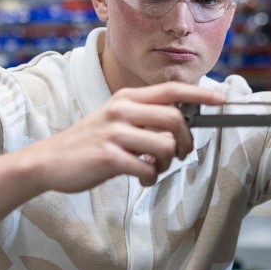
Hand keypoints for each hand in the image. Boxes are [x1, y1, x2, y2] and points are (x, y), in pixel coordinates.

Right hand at [27, 82, 224, 192]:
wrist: (49, 161)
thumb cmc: (87, 143)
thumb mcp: (113, 118)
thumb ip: (142, 116)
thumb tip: (179, 123)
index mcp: (126, 98)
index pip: (171, 90)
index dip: (199, 93)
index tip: (221, 99)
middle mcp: (122, 110)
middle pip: (176, 120)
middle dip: (186, 143)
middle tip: (178, 155)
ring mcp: (115, 133)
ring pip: (166, 146)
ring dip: (167, 164)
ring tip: (153, 168)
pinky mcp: (110, 157)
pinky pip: (148, 170)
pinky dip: (150, 178)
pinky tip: (140, 178)